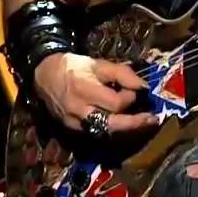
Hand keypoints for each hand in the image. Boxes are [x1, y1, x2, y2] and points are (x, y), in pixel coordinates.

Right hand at [33, 53, 158, 133]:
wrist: (45, 75)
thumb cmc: (76, 67)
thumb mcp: (99, 64)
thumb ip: (122, 73)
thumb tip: (142, 86)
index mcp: (84, 90)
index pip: (115, 103)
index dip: (129, 98)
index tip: (136, 91)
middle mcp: (78, 110)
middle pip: (111, 124)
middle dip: (134, 123)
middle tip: (153, 120)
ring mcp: (73, 122)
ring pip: (104, 131)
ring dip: (125, 129)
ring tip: (143, 123)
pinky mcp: (71, 128)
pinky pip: (95, 132)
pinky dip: (111, 128)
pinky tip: (123, 123)